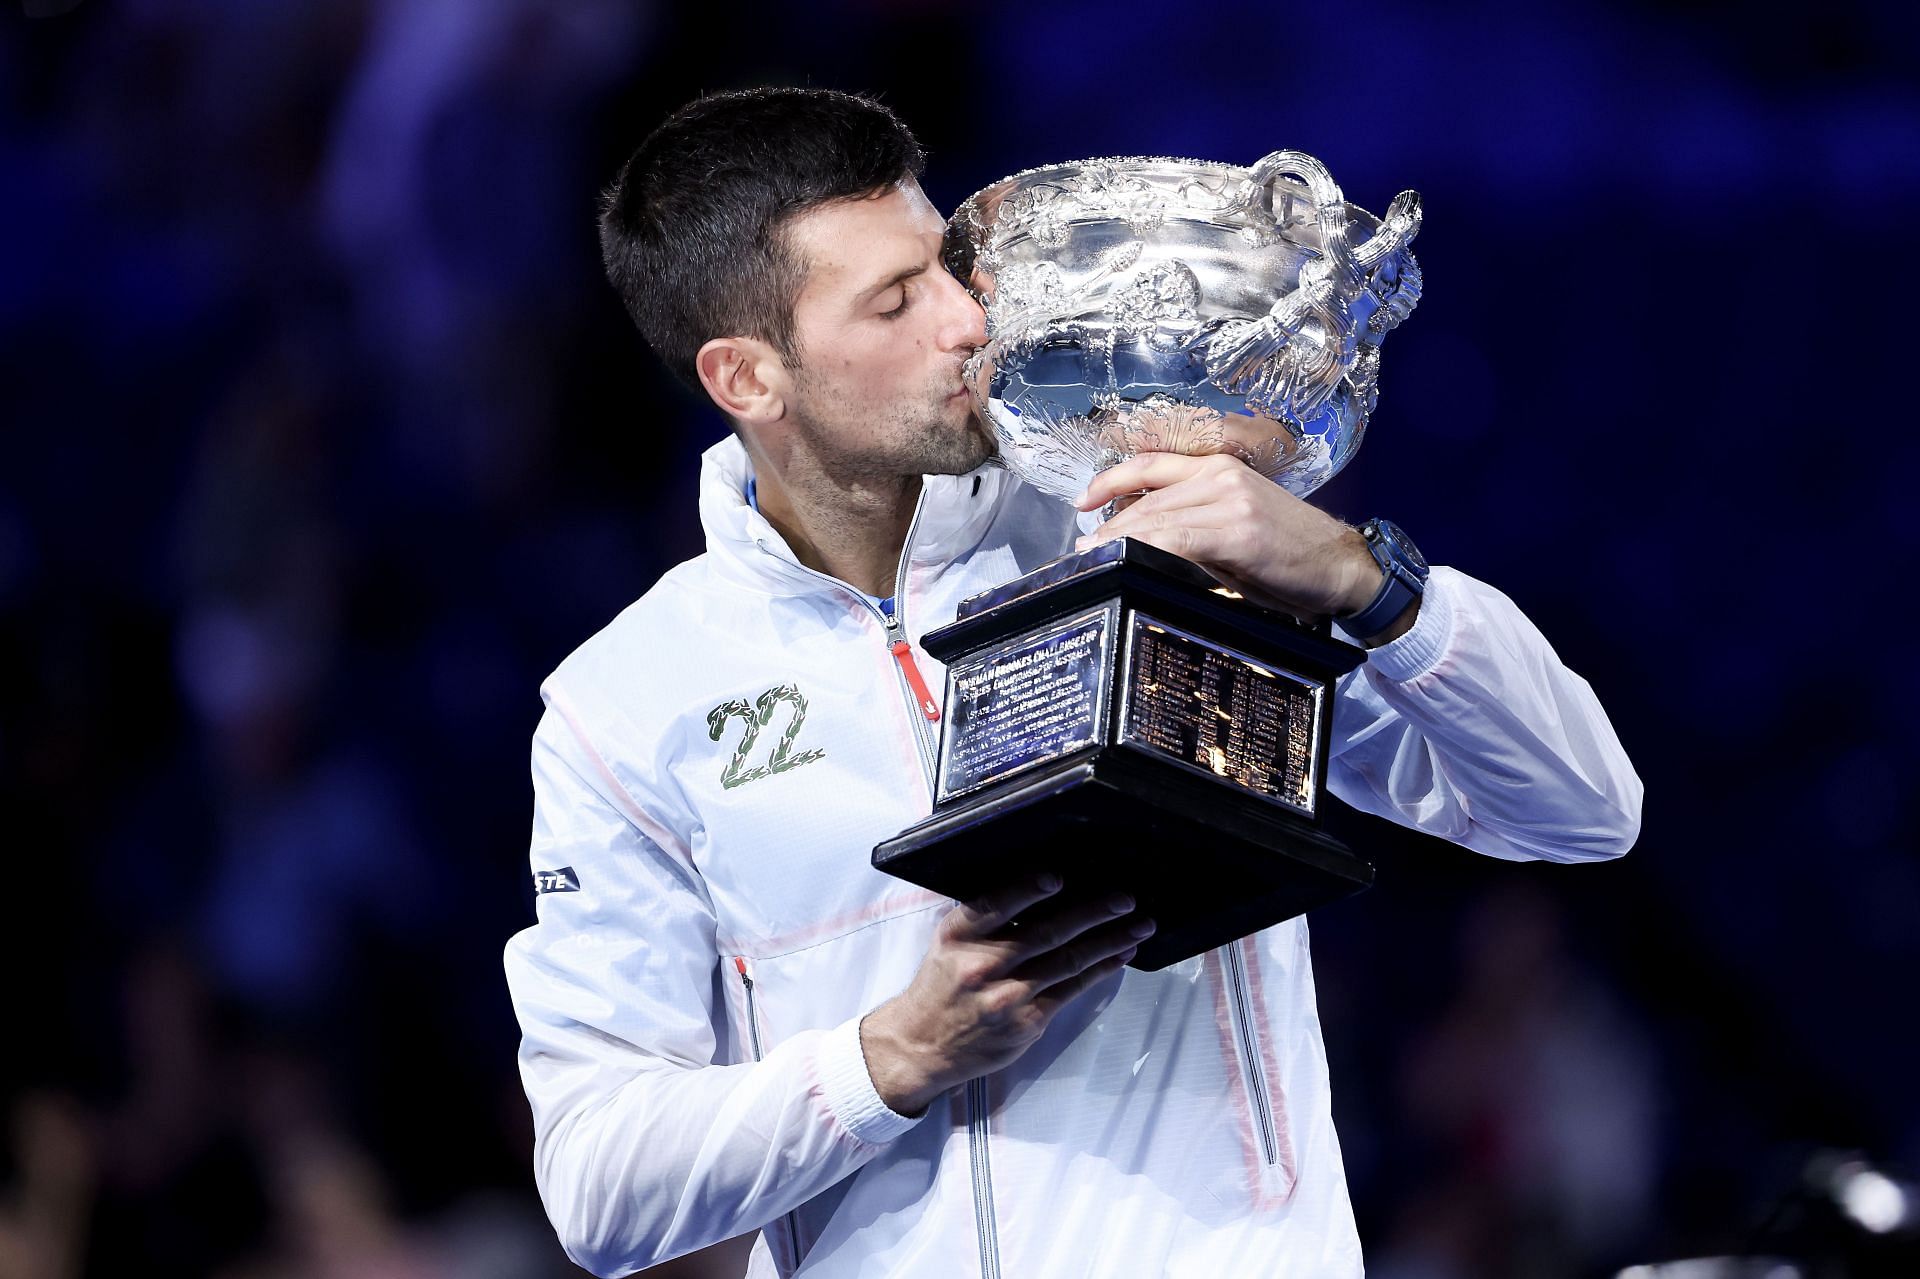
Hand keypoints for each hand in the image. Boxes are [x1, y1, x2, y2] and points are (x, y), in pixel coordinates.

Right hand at [859, 875, 1154, 1115]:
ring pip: (1067, 962)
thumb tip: (1047, 889)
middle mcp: (981, 965)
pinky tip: (1121, 955)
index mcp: (957, 936)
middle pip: (1045, 933)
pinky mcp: (1026, 1023)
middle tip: (1124, 899)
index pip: (993, 907)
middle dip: (1091, 914)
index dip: (1026, 891)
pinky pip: (1071, 991)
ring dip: (1109, 941)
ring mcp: (1006, 998)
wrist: (923, 1046)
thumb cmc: (944, 984)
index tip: (1057, 878)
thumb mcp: (950, 943)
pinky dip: (1100, 971)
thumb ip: (988, 919)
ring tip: (1139, 925)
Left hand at [1074, 452, 1384, 622]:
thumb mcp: (1237, 527)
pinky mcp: (1239, 530)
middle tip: (1083, 551)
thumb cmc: (1290, 554)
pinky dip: (1147, 550)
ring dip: (1119, 541)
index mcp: (1220, 468)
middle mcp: (1221, 475)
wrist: (1343, 567)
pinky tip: (1128, 562)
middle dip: (1108, 525)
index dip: (1110, 481)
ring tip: (1095, 561)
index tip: (1083, 503)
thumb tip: (1146, 540)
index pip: (1152, 466)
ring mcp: (1231, 500)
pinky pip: (1178, 538)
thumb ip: (1196, 523)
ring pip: (1156, 517)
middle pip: (1146, 496)